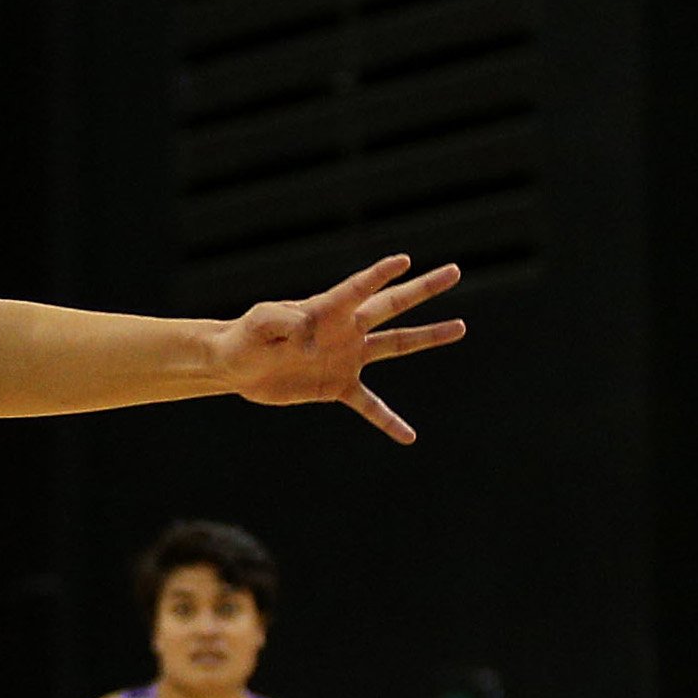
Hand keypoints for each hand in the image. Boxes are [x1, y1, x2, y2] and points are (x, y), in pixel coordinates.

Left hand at [212, 254, 466, 443]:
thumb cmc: (244, 336)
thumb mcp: (259, 323)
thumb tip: (311, 335)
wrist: (237, 366)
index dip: (381, 275)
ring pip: (396, 346)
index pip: (360, 288)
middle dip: (423, 289)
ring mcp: (346, 357)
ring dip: (428, 337)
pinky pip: (370, 405)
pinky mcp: (338, 385)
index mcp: (326, 308)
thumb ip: (284, 320)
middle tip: (455, 271)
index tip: (405, 261)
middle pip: (392, 306)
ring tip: (460, 328)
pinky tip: (408, 436)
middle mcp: (345, 329)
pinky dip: (388, 420)